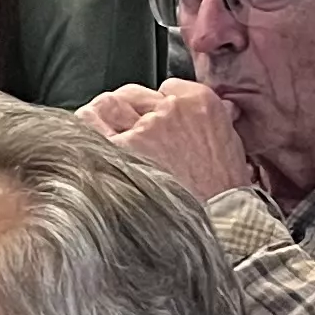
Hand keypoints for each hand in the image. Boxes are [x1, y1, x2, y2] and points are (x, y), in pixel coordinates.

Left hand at [87, 75, 254, 202]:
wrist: (221, 225)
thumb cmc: (224, 196)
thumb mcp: (228, 148)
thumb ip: (208, 124)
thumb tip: (198, 115)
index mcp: (200, 104)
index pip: (166, 89)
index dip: (156, 106)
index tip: (154, 119)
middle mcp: (168, 110)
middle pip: (131, 96)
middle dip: (127, 111)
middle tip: (126, 133)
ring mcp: (140, 130)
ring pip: (106, 106)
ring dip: (103, 119)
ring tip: (103, 139)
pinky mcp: (117, 151)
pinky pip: (88, 124)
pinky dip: (85, 132)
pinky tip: (88, 149)